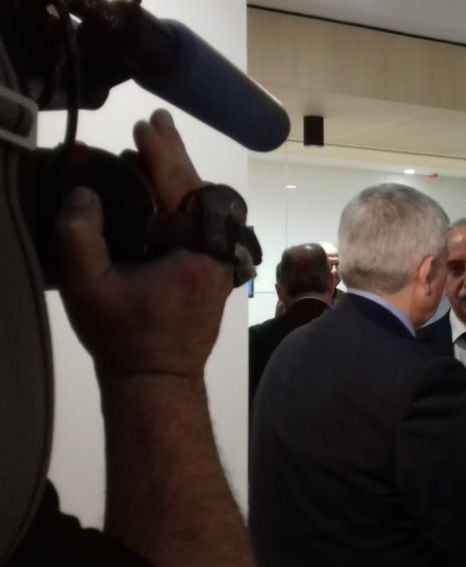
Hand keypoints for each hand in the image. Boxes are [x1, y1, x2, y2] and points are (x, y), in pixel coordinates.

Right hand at [56, 110, 232, 378]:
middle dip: (175, 155)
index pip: (180, 189)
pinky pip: (203, 222)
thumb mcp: (88, 289)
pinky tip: (163, 185)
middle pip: (199, 190)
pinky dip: (184, 197)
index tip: (146, 126)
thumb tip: (83, 193)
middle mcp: (215, 252)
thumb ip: (79, 237)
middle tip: (156, 123)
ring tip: (157, 145)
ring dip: (180, 175)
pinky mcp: (214, 268)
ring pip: (205, 205)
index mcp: (193, 252)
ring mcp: (219, 260)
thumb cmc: (122, 336)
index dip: (162, 154)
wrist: (158, 377)